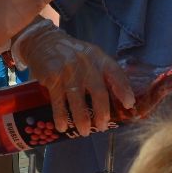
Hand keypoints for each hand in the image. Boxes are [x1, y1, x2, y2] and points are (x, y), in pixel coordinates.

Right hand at [13, 22, 133, 134]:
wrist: (42, 41)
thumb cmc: (71, 54)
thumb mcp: (90, 56)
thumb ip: (102, 72)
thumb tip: (117, 98)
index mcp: (99, 58)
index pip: (116, 74)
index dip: (124, 89)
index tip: (129, 104)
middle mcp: (86, 64)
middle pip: (98, 91)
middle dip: (102, 112)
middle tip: (102, 127)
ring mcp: (68, 71)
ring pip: (78, 100)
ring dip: (82, 119)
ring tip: (84, 132)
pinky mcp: (52, 77)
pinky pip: (58, 101)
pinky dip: (60, 116)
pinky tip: (62, 127)